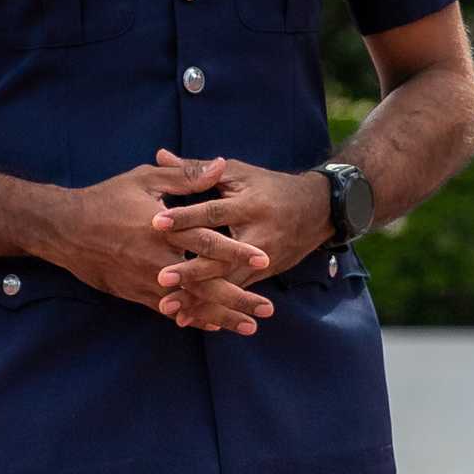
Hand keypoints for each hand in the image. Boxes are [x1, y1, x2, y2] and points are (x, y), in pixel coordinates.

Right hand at [51, 155, 276, 333]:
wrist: (65, 230)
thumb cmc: (106, 199)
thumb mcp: (145, 180)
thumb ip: (185, 176)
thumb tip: (219, 165)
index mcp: (163, 229)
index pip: (207, 243)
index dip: (237, 252)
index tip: (264, 260)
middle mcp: (158, 260)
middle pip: (205, 284)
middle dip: (238, 299)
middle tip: (267, 310)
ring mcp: (146, 281)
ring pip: (190, 304)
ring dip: (221, 317)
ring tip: (249, 327)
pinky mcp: (136, 294)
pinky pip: (170, 311)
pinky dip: (194, 318)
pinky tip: (214, 326)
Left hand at [148, 149, 332, 329]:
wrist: (317, 210)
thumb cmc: (270, 187)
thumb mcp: (238, 172)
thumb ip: (196, 169)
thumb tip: (160, 155)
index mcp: (248, 204)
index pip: (212, 212)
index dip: (184, 218)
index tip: (156, 224)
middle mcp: (257, 234)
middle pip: (221, 256)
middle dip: (191, 270)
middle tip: (161, 278)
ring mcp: (263, 259)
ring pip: (227, 282)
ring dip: (199, 298)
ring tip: (170, 308)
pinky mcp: (264, 275)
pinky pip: (236, 294)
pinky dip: (214, 307)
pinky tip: (191, 318)